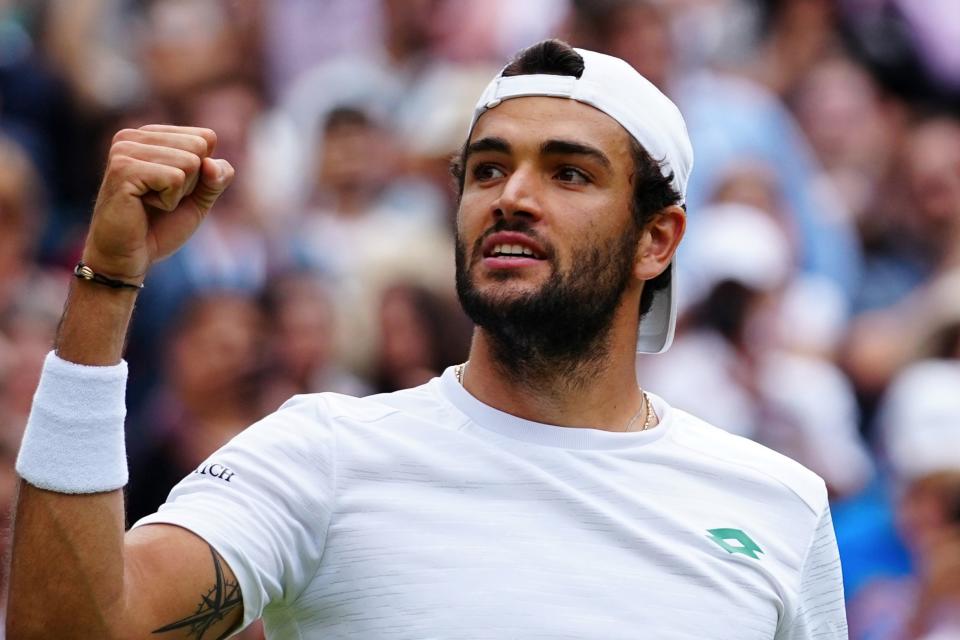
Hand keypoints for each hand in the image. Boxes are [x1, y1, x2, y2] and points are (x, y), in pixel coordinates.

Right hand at [82, 125, 234, 280]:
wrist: (127, 257)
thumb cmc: (159, 226)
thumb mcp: (200, 198)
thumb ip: (217, 177)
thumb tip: (212, 163)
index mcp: (150, 135)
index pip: (206, 137)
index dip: (202, 173)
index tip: (172, 188)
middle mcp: (133, 136)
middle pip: (199, 148)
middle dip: (191, 182)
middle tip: (160, 198)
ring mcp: (125, 150)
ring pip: (190, 162)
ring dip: (178, 193)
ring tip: (150, 202)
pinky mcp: (123, 169)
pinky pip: (174, 178)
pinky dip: (168, 201)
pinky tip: (144, 206)